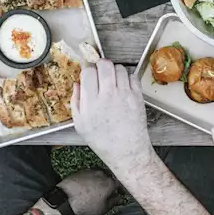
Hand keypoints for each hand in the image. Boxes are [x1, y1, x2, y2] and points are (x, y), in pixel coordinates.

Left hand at [57, 169, 120, 214]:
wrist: (66, 198)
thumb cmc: (86, 205)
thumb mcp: (103, 209)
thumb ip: (113, 202)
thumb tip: (118, 198)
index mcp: (110, 183)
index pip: (119, 184)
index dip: (120, 189)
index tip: (119, 193)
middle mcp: (102, 174)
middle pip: (110, 177)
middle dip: (111, 182)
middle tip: (109, 190)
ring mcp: (91, 170)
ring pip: (100, 173)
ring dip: (101, 179)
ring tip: (98, 187)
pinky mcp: (81, 171)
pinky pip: (91, 173)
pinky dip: (92, 178)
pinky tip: (88, 184)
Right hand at [71, 59, 153, 174]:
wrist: (126, 150)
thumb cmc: (103, 140)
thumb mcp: (80, 124)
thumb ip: (76, 101)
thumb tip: (77, 84)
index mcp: (92, 101)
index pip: (88, 71)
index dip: (87, 69)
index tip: (88, 73)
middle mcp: (108, 94)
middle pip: (104, 64)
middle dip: (100, 64)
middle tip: (100, 71)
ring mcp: (124, 94)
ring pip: (119, 68)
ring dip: (114, 71)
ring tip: (112, 80)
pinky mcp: (137, 96)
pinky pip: (132, 76)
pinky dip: (127, 77)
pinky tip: (123, 86)